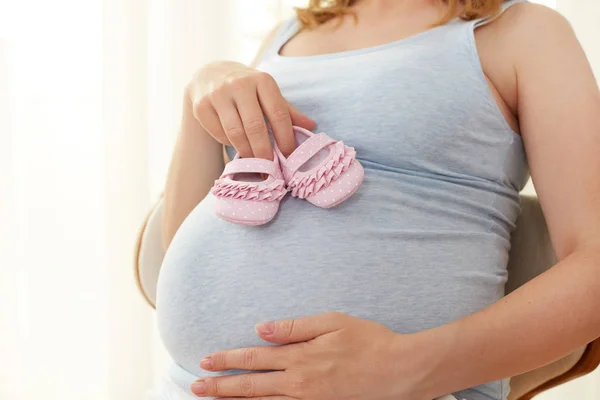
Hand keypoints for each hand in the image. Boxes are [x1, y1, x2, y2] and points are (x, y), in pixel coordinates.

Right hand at [187, 61, 315, 159]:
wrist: (209, 75)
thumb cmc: (247, 89)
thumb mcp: (268, 94)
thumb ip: (288, 111)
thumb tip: (311, 126)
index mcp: (262, 80)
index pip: (278, 113)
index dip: (285, 138)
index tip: (289, 156)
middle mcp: (239, 84)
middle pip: (255, 126)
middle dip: (264, 152)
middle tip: (270, 169)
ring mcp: (218, 94)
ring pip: (235, 133)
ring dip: (247, 153)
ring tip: (256, 165)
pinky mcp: (201, 106)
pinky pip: (219, 134)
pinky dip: (229, 144)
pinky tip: (236, 146)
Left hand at [191, 312, 432, 399]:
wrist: (400, 371)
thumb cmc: (369, 341)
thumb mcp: (332, 322)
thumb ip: (294, 327)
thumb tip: (261, 329)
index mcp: (301, 357)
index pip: (254, 359)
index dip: (227, 360)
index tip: (205, 361)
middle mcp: (299, 383)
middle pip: (251, 386)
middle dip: (220, 387)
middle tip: (195, 388)